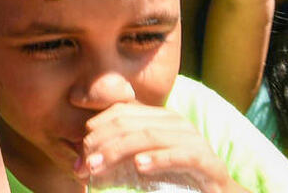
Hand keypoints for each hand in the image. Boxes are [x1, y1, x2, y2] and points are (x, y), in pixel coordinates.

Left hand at [76, 102, 238, 192]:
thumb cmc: (177, 177)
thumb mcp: (145, 159)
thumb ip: (120, 153)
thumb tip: (80, 160)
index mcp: (160, 117)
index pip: (121, 112)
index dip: (97, 128)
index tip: (80, 152)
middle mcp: (176, 122)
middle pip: (130, 122)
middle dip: (103, 142)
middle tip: (85, 164)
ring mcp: (193, 140)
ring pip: (149, 136)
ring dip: (119, 151)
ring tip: (99, 166)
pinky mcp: (208, 161)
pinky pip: (181, 155)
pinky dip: (159, 159)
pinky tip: (140, 166)